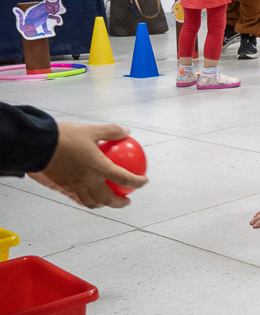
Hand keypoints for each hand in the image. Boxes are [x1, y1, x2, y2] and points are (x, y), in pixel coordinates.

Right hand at [30, 123, 148, 208]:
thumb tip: (126, 132)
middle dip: (120, 203)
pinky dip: (86, 200)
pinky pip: (77, 198)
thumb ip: (112, 132)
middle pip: (109, 199)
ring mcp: (76, 186)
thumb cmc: (67, 137)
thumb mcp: (93, 130)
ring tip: (108, 200)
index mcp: (100, 168)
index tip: (144, 181)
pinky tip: (87, 195)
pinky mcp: (64, 187)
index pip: (125, 179)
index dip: (138, 182)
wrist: (40, 145)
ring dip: (103, 204)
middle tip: (127, 200)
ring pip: (92, 202)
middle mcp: (89, 181)